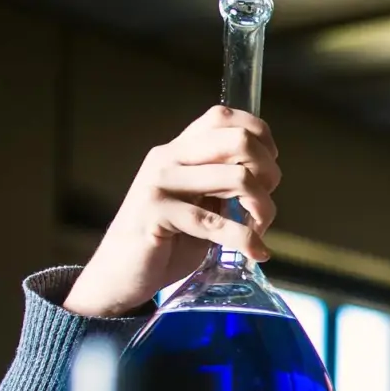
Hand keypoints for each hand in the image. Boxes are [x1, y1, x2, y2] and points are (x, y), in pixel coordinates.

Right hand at [65, 106, 279, 318]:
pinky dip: (245, 240)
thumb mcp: (199, 202)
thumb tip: (266, 176)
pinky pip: (215, 222)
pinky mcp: (156, 214)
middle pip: (239, 141)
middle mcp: (169, 158)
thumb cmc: (165, 240)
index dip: (261, 139)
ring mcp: (160, 183)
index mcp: (180, 150)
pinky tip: (256, 252)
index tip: (267, 173)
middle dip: (269, 172)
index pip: (225, 117)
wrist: (119, 273)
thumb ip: (223, 183)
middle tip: (264, 204)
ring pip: (237, 178)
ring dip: (263, 209)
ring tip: (259, 230)